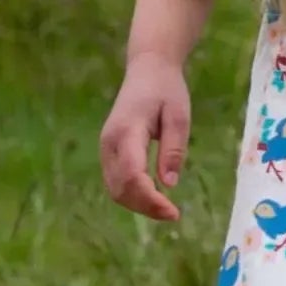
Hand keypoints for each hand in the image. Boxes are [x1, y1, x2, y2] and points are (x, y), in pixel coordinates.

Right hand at [100, 52, 191, 221]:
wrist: (147, 70)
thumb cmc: (167, 90)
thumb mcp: (179, 115)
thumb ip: (174, 148)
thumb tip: (169, 184)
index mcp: (127, 131)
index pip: (132, 174)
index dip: (150, 198)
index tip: (173, 212)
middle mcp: (109, 142)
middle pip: (120, 188)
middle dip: (145, 207)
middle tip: (173, 214)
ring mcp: (105, 148)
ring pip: (114, 189)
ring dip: (138, 204)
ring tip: (165, 209)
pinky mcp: (108, 151)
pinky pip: (115, 181)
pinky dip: (132, 195)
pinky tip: (153, 198)